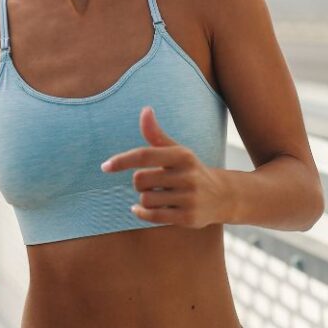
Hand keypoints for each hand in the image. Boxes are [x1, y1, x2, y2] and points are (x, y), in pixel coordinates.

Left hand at [100, 106, 228, 228]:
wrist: (223, 195)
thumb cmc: (190, 170)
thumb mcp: (176, 151)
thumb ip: (156, 134)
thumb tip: (145, 110)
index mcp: (182, 155)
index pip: (144, 155)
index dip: (122, 160)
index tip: (105, 167)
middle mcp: (187, 175)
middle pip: (140, 180)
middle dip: (139, 183)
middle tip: (152, 183)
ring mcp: (189, 197)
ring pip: (145, 199)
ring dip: (144, 199)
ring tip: (158, 196)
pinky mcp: (189, 218)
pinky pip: (153, 216)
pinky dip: (141, 213)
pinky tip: (139, 209)